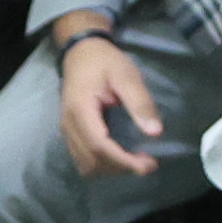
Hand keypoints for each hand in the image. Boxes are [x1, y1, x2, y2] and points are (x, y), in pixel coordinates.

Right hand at [58, 30, 161, 176]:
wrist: (81, 53)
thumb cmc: (104, 62)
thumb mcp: (126, 75)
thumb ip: (140, 102)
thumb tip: (155, 132)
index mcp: (80, 109)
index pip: (99, 146)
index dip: (123, 161)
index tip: (148, 166)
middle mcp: (69, 125)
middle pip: (92, 161)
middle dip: (121, 168)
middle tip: (148, 163)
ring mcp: (67, 131)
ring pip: (86, 165)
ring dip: (111, 169)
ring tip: (136, 161)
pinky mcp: (70, 134)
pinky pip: (83, 159)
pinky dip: (103, 165)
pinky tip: (121, 157)